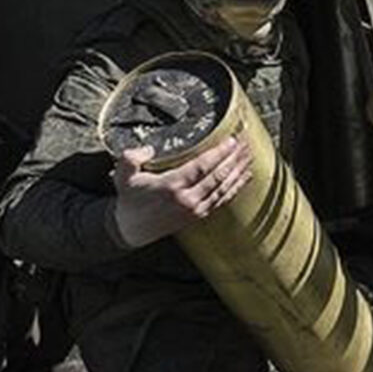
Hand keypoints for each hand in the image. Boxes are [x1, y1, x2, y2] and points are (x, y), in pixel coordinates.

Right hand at [109, 134, 252, 248]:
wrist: (131, 230)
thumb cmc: (130, 200)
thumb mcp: (122, 176)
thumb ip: (130, 158)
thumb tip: (147, 149)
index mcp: (171, 186)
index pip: (201, 167)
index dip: (219, 153)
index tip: (231, 140)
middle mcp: (187, 199)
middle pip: (218, 176)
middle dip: (234, 158)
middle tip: (246, 143)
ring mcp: (195, 209)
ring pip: (223, 188)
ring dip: (239, 171)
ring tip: (250, 156)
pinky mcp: (199, 215)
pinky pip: (222, 199)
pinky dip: (236, 187)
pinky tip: (245, 177)